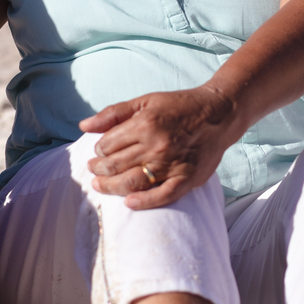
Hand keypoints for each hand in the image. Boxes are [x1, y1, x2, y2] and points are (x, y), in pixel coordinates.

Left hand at [80, 86, 240, 208]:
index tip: (99, 151)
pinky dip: (144, 202)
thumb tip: (84, 126)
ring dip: (111, 187)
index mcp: (145, 124)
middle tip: (94, 170)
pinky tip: (129, 203)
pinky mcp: (187, 178)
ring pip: (132, 182)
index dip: (99, 149)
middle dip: (99, 169)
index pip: (108, 144)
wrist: (219, 114)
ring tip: (100, 186)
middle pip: (115, 166)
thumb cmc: (179, 106)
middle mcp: (157, 145)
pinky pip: (162, 196)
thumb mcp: (145, 101)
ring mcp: (172, 164)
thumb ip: (113, 113)